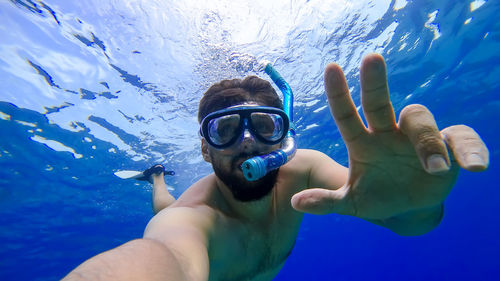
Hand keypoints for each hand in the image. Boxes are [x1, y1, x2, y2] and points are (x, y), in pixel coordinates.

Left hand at [292, 54, 488, 219]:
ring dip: (427, 141)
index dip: (338, 94)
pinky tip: (474, 166)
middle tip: (371, 59)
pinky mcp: (447, 148)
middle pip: (380, 103)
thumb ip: (326, 202)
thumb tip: (297, 202)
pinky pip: (461, 138)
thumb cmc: (377, 198)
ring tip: (434, 168)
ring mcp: (417, 138)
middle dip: (374, 82)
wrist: (408, 210)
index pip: (346, 115)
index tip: (331, 68)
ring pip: (419, 120)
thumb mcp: (351, 203)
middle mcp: (388, 133)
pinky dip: (470, 149)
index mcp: (362, 143)